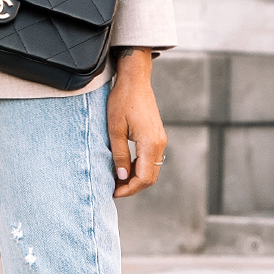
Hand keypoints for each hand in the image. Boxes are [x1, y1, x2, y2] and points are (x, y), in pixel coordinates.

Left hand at [107, 49, 166, 198]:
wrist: (135, 80)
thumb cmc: (122, 101)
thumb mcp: (115, 129)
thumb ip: (119, 155)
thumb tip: (121, 177)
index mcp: (150, 144)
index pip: (143, 178)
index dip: (129, 189)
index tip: (113, 193)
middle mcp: (159, 144)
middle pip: (150, 177)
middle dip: (132, 187)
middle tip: (113, 189)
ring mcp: (160, 140)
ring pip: (151, 169)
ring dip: (135, 178)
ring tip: (116, 180)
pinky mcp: (157, 136)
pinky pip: (150, 159)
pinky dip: (138, 167)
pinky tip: (123, 167)